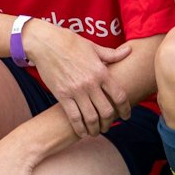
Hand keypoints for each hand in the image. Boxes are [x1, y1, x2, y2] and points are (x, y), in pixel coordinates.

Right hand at [24, 21, 134, 135]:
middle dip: (110, 122)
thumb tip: (129, 50)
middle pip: (106, 111)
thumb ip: (112, 54)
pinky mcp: (62, 96)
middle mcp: (90, 83)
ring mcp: (76, 91)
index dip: (125, 110)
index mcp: (101, 72)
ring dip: (96, 129)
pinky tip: (82, 132)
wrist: (45, 43)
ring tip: (96, 131)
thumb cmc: (69, 42)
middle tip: (108, 126)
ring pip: (91, 118)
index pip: (119, 96)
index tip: (125, 116)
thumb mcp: (93, 46)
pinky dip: (80, 128)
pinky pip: (74, 117)